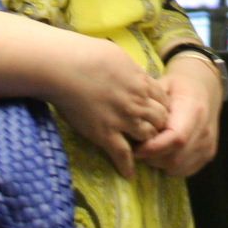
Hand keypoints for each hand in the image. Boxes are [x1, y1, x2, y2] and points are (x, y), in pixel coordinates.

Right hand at [42, 34, 169, 178]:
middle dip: (158, 125)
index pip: (163, 100)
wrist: (64, 66)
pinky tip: (128, 174)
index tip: (153, 110)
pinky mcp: (105, 134)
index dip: (160, 106)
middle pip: (160, 120)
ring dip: (146, 142)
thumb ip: (131, 70)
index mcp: (140, 81)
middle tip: (151, 130)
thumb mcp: (118, 55)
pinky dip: (127, 166)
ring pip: (147, 137)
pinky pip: (122, 154)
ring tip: (142, 148)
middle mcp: (137, 102)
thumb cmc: (86, 54)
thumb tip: (135, 72)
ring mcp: (122, 119)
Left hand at [134, 54, 221, 177]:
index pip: (176, 137)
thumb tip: (130, 124)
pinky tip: (162, 153)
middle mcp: (205, 130)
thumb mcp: (161, 86)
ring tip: (149, 149)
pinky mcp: (208, 154)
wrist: (203, 89)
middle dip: (152, 157)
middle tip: (138, 148)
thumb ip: (149, 105)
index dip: (154, 147)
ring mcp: (208, 144)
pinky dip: (169, 167)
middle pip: (175, 157)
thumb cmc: (177, 87)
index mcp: (193, 109)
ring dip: (159, 164)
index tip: (136, 148)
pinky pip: (184, 170)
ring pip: (178, 167)